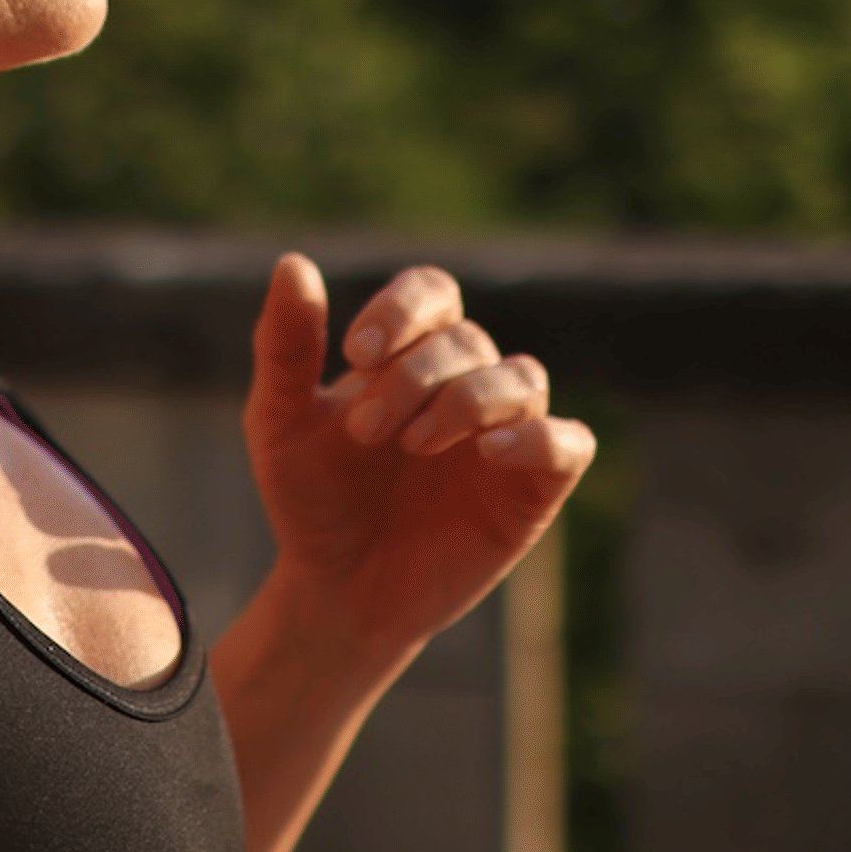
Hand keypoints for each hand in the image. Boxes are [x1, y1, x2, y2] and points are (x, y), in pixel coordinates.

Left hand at [244, 253, 593, 675]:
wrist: (335, 589)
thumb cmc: (311, 500)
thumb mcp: (281, 422)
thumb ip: (285, 346)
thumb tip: (294, 262)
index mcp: (411, 356)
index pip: (433, 292)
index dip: (402, 310)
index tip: (356, 355)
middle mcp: (466, 383)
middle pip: (468, 340)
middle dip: (414, 377)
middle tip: (364, 430)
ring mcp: (507, 434)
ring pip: (524, 377)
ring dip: (467, 399)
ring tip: (413, 444)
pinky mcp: (534, 489)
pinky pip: (569, 443)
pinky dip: (537, 437)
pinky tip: (486, 452)